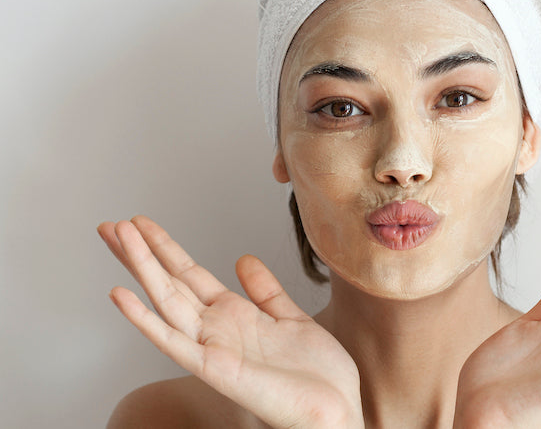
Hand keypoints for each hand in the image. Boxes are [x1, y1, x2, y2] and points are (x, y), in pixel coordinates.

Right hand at [99, 216, 363, 428]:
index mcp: (235, 315)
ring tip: (116, 236)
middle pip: (170, 282)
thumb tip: (243, 259)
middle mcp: (216, 329)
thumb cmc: (318, 376)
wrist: (337, 410)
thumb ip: (265, 291)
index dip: (165, 248)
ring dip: (140, 268)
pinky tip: (121, 295)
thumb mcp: (292, 318)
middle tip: (110, 224)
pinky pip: (172, 342)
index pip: (189, 274)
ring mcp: (212, 348)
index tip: (140, 223)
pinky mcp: (215, 369)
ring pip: (166, 300)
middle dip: (141, 252)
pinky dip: (144, 319)